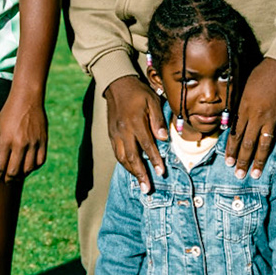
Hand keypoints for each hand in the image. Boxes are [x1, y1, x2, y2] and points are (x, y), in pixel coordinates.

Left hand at [0, 94, 47, 186]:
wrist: (27, 99)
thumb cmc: (8, 113)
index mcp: (6, 140)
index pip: (0, 166)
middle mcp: (20, 143)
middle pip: (14, 171)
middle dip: (8, 179)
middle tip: (5, 181)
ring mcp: (34, 143)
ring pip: (28, 169)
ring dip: (21, 176)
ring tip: (16, 176)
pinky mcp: (43, 141)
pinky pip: (40, 161)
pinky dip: (34, 168)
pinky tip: (28, 167)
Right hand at [104, 74, 167, 192]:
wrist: (117, 85)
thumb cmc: (139, 93)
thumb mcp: (153, 101)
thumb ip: (158, 121)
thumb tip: (164, 139)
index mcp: (135, 123)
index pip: (147, 146)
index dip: (154, 160)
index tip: (161, 173)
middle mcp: (123, 131)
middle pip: (132, 157)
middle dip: (140, 174)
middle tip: (147, 188)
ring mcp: (115, 134)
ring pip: (122, 158)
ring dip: (131, 172)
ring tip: (140, 182)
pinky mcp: (111, 135)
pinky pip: (117, 153)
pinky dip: (124, 163)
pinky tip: (131, 169)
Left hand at [224, 58, 275, 175]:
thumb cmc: (261, 74)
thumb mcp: (243, 88)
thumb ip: (238, 106)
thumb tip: (229, 121)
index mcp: (244, 108)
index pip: (234, 133)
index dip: (230, 149)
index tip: (227, 161)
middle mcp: (257, 116)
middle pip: (247, 143)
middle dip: (241, 160)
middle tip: (238, 175)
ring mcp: (273, 119)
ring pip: (264, 145)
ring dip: (259, 161)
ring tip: (256, 174)